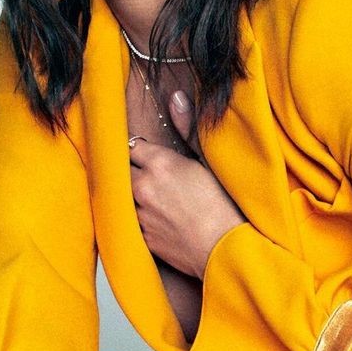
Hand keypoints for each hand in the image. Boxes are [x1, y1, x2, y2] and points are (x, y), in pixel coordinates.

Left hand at [129, 88, 245, 281]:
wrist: (227, 252)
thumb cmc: (225, 208)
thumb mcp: (209, 161)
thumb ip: (187, 129)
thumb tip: (175, 98)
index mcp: (160, 163)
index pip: (134, 147)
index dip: (143, 152)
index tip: (149, 157)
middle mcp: (144, 187)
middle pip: (124, 171)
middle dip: (134, 173)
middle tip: (153, 179)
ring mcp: (141, 215)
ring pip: (125, 199)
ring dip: (135, 197)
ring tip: (157, 202)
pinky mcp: (144, 239)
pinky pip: (133, 223)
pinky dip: (141, 220)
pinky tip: (160, 221)